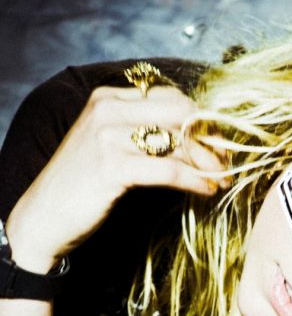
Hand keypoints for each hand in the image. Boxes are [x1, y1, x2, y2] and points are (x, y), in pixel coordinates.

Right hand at [5, 86, 227, 272]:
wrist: (42, 218)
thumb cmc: (84, 185)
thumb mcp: (112, 146)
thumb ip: (147, 132)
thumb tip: (202, 136)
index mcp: (108, 98)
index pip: (172, 97)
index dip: (201, 120)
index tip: (218, 144)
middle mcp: (107, 109)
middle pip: (181, 111)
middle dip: (209, 137)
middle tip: (225, 162)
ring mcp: (108, 136)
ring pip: (179, 139)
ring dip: (208, 162)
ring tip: (222, 180)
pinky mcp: (112, 166)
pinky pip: (171, 168)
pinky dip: (195, 180)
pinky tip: (206, 191)